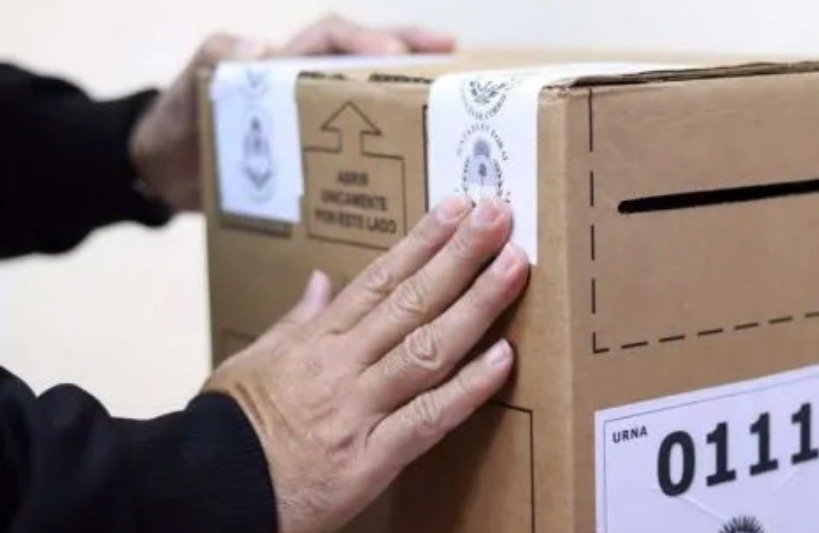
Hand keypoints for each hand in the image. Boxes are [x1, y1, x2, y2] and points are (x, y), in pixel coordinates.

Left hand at [129, 15, 454, 210]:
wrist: (161, 173)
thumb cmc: (177, 120)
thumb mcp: (191, 84)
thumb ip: (216, 59)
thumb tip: (257, 48)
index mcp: (286, 63)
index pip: (333, 39)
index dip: (368, 39)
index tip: (400, 50)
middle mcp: (309, 89)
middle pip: (369, 66)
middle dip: (413, 57)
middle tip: (455, 63)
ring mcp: (315, 126)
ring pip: (370, 109)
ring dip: (408, 111)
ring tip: (446, 121)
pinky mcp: (314, 163)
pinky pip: (354, 156)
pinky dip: (383, 163)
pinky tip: (408, 181)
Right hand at [203, 196, 528, 531]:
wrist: (206, 492)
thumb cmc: (230, 427)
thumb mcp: (252, 361)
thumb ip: (295, 321)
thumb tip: (322, 280)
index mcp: (317, 341)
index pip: (380, 280)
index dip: (422, 241)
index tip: (457, 208)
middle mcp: (343, 366)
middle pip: (411, 301)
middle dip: (458, 255)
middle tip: (499, 215)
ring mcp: (359, 409)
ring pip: (426, 348)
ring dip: (475, 305)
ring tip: (514, 266)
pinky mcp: (371, 459)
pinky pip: (427, 420)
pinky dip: (467, 389)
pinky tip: (504, 357)